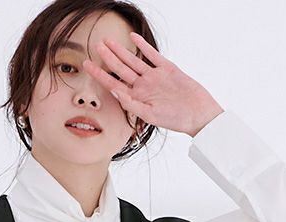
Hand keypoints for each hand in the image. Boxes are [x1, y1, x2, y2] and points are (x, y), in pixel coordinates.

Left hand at [83, 32, 223, 137]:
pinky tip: (133, 37)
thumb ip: (131, 104)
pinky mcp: (167, 69)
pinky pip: (151, 55)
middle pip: (121, 69)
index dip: (99, 74)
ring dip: (120, 50)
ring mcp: (154, 76)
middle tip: (96, 46)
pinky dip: (142, 46)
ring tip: (108, 41)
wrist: (198, 113)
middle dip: (107, 58)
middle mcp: (143, 86)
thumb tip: (114, 91)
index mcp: (137, 98)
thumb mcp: (151, 115)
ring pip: (133, 60)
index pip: (113, 84)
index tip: (87, 65)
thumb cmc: (176, 119)